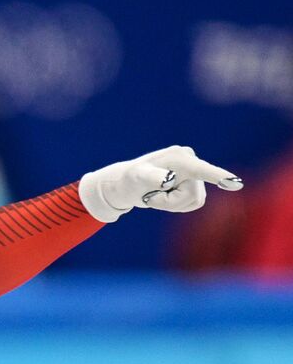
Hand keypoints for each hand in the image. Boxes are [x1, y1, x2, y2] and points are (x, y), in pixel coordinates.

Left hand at [77, 146, 242, 222]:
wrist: (127, 184)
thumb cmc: (129, 181)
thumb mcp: (137, 179)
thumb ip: (151, 177)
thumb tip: (169, 180)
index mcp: (179, 157)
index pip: (201, 170)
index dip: (219, 177)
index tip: (236, 184)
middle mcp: (190, 161)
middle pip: (193, 196)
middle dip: (170, 203)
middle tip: (150, 196)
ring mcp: (193, 172)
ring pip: (194, 202)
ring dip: (171, 204)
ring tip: (156, 195)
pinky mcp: (193, 182)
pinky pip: (192, 204)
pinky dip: (175, 205)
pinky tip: (163, 196)